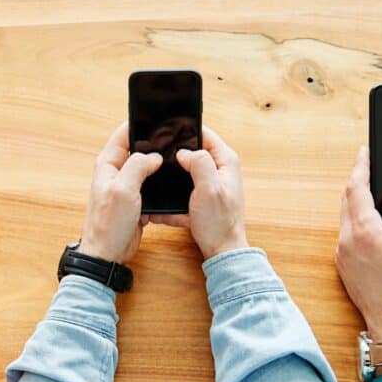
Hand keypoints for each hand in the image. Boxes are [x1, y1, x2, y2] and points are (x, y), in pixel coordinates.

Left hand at [78, 122, 162, 262]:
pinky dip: (160, 185)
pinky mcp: (135, 201)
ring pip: (145, 169)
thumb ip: (138, 167)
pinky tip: (172, 183)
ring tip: (176, 159)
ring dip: (158, 166)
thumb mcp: (123, 190)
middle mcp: (115, 173)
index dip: (139, 125)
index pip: (123, 135)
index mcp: (108, 164)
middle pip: (136, 150)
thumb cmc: (109, 224)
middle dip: (154, 145)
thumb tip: (154, 156)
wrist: (108, 254)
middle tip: (174, 139)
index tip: (158, 119)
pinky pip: (150, 187)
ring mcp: (125, 187)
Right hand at [150, 126, 248, 259]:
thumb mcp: (209, 188)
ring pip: (185, 171)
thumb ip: (199, 163)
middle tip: (156, 155)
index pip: (205, 134)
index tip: (166, 131)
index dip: (186, 130)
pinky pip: (184, 190)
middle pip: (193, 151)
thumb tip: (183, 151)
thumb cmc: (219, 222)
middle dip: (175, 154)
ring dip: (172, 177)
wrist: (222, 250)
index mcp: (225, 161)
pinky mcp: (203, 198)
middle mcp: (220, 169)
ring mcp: (211, 184)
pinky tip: (163, 206)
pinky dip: (174, 197)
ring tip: (155, 177)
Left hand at [336, 147, 381, 341]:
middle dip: (356, 179)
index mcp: (364, 231)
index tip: (364, 152)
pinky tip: (370, 220)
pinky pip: (347, 233)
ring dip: (355, 199)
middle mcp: (347, 240)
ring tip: (370, 188)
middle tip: (368, 165)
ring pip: (345, 216)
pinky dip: (356, 219)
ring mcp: (342, 253)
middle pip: (346, 199)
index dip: (361, 166)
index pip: (356, 188)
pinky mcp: (344, 265)